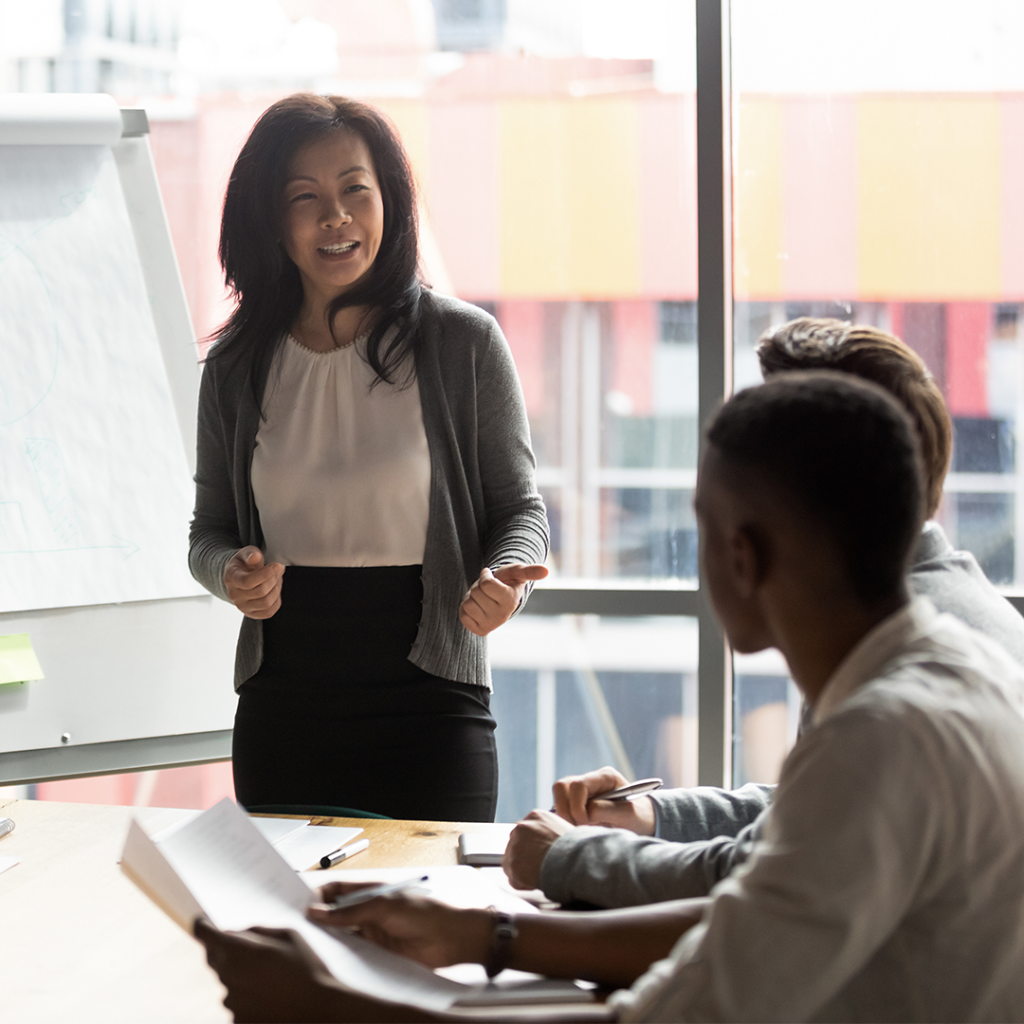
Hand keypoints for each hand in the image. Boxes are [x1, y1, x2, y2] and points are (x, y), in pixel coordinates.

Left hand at [195, 919, 344, 1023]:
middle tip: (250, 949)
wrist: (319, 1010)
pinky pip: (236, 1001)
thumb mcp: (289, 935)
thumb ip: (259, 930)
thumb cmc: (307, 969)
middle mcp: (229, 976)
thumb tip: (239, 933)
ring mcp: (232, 1001)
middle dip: (225, 949)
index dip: (202, 926)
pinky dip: (248, 996)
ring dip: (239, 974)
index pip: (204, 934)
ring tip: (271, 977)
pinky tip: (271, 995)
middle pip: (213, 957)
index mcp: (239, 950)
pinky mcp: (237, 1020)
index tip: (202, 923)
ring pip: (227, 980)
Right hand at [224, 546, 284, 618]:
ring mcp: (242, 607)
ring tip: (277, 578)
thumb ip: (250, 554)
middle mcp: (235, 595)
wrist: (239, 577)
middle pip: (261, 592)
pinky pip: (269, 612)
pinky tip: (274, 589)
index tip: (277, 565)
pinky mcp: (252, 614)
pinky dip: (276, 600)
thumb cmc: (243, 564)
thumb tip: (255, 557)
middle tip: (278, 569)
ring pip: (266, 603)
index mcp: (231, 578)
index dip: (266, 574)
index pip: (248, 582)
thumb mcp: (245, 554)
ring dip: (277, 589)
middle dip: (274, 579)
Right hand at [308, 888, 491, 969]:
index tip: (298, 905)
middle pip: (336, 914)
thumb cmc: (424, 913)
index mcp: (370, 891)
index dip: (318, 896)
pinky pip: (353, 953)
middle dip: (318, 919)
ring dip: (328, 939)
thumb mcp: (383, 908)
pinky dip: (341, 955)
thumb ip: (349, 913)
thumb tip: (317, 911)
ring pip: (342, 935)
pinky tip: (330, 960)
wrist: (449, 939)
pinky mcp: (377, 953)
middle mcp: (368, 911)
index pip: (336, 890)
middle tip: (297, 928)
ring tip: (307, 946)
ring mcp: (372, 932)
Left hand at [459, 563, 548, 636]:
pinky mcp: (479, 631)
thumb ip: (530, 571)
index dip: (486, 576)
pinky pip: (463, 615)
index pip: (486, 584)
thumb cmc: (508, 581)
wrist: (500, 599)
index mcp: (511, 601)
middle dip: (479, 587)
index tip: (492, 577)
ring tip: (483, 598)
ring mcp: (490, 625)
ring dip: (472, 597)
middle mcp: (501, 616)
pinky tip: (478, 607)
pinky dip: (466, 608)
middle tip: (488, 590)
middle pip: (476, 593)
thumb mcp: (517, 572)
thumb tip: (546, 571)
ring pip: (468, 604)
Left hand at [503, 809, 573, 889]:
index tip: (539, 854)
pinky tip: (536, 883)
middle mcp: (522, 827)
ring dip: (523, 871)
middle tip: (539, 866)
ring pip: (512, 861)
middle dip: (525, 856)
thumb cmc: (577, 849)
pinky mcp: (512, 864)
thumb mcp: (565, 829)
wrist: (576, 861)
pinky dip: (522, 884)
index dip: (533, 846)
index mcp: (536, 816)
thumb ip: (551, 832)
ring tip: (540, 875)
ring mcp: (515, 845)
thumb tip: (551, 842)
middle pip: (516, 844)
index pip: (526, 831)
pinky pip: (513, 878)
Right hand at [552, 767, 656, 834]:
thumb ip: (607, 811)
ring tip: (578, 829)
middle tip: (576, 827)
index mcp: (605, 777)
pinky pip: (560, 807)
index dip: (576, 805)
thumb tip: (586, 812)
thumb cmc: (638, 817)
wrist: (642, 822)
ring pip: (558, 795)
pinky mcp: (575, 801)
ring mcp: (581, 790)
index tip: (584, 823)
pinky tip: (577, 829)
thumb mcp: (628, 815)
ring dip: (563, 814)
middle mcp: (591, 780)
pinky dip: (564, 819)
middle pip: (562, 786)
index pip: (578, 784)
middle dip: (565, 809)